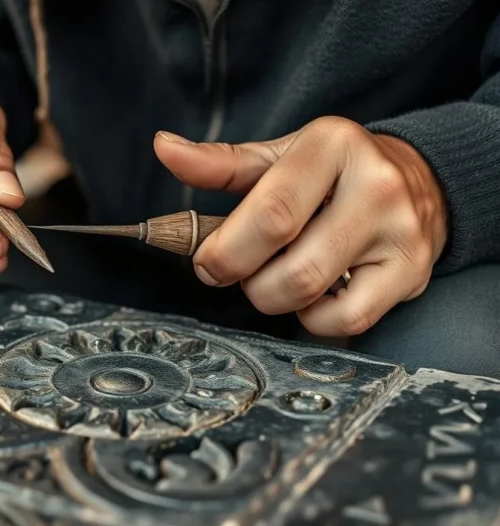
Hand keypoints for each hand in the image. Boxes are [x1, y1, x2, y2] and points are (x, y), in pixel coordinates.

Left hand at [154, 116, 448, 336]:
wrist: (422, 180)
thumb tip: (164, 149)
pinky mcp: (413, 273)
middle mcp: (374, 185)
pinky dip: (314, 317)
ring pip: (310, 293)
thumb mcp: (280, 157)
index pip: (270, 213)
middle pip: (288, 264)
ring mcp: (399, 231)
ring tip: (277, 274)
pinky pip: (345, 320)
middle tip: (240, 271)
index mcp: (332, 145)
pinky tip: (317, 292)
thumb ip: (221, 163)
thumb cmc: (334, 172)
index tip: (207, 263)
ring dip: (274, 297)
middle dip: (246, 279)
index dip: (226, 251)